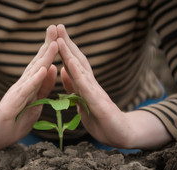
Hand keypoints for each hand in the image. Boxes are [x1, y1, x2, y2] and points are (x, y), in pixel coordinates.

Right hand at [0, 25, 58, 154]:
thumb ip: (43, 88)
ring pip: (33, 74)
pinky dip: (36, 80)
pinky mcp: (11, 105)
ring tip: (53, 44)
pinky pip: (26, 91)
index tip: (60, 35)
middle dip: (46, 46)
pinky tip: (44, 69)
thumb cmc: (15, 121)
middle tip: (55, 27)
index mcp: (30, 86)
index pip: (42, 65)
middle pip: (37, 64)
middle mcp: (22, 86)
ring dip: (44, 58)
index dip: (51, 50)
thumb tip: (53, 69)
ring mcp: (16, 94)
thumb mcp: (35, 104)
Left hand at [57, 24, 171, 148]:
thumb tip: (64, 71)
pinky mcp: (99, 104)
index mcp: (85, 87)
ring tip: (61, 39)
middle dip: (67, 44)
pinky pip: (86, 87)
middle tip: (58, 25)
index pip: (74, 65)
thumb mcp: (82, 103)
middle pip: (78, 62)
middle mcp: (91, 86)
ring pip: (82, 70)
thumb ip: (74, 87)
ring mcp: (96, 93)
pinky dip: (77, 74)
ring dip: (70, 53)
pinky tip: (70, 62)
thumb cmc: (102, 121)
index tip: (54, 35)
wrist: (122, 136)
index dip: (64, 51)